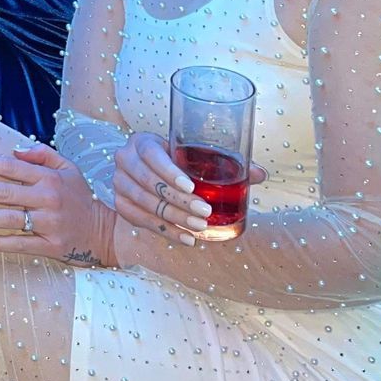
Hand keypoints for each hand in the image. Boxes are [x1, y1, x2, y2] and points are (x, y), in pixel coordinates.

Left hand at [0, 143, 117, 267]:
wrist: (108, 232)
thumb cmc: (81, 198)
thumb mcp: (68, 168)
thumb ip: (42, 154)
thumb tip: (14, 150)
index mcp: (48, 177)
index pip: (9, 166)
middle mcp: (47, 198)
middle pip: (2, 192)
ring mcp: (49, 223)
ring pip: (7, 219)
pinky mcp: (51, 246)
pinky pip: (19, 244)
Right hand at [110, 131, 266, 247]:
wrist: (143, 170)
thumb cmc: (174, 160)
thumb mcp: (191, 155)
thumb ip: (223, 162)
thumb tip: (261, 173)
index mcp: (142, 142)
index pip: (151, 155)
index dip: (169, 172)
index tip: (191, 186)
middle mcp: (125, 160)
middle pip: (149, 183)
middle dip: (178, 201)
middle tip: (205, 213)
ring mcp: (119, 182)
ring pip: (145, 203)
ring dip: (174, 217)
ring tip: (199, 227)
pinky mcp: (120, 203)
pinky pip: (141, 220)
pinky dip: (165, 231)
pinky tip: (186, 238)